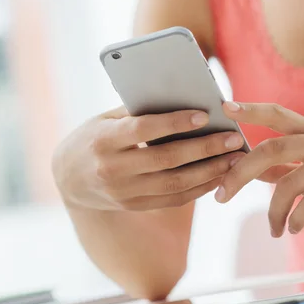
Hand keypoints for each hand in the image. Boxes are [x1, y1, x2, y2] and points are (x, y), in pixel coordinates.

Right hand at [52, 107, 244, 211]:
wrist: (67, 178)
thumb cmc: (93, 137)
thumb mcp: (106, 119)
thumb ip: (138, 111)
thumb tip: (183, 98)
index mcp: (104, 140)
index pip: (144, 130)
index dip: (175, 122)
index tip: (204, 115)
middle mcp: (113, 169)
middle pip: (167, 160)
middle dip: (205, 149)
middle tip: (234, 138)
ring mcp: (124, 192)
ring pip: (175, 184)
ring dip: (210, 172)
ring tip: (236, 159)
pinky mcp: (134, 206)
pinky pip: (173, 199)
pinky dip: (199, 188)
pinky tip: (219, 176)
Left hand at [217, 102, 303, 236]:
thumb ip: (283, 168)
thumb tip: (246, 169)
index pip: (278, 113)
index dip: (251, 109)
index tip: (225, 108)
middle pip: (273, 148)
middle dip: (241, 173)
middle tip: (221, 196)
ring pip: (291, 182)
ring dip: (274, 211)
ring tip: (274, 229)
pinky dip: (297, 219)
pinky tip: (293, 229)